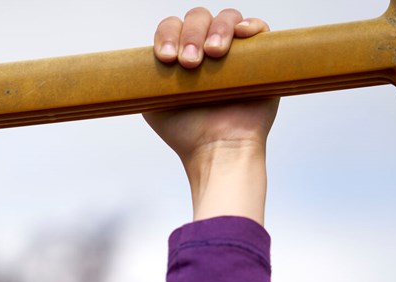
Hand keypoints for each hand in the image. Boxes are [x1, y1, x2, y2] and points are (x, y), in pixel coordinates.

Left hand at [144, 9, 278, 223]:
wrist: (216, 150)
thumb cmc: (185, 133)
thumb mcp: (153, 101)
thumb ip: (146, 76)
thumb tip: (135, 60)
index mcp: (181, 55)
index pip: (172, 27)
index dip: (168, 35)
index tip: (168, 59)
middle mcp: (207, 49)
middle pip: (197, 18)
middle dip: (191, 35)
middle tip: (189, 63)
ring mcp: (235, 52)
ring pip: (226, 18)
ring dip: (217, 30)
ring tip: (214, 55)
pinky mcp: (261, 58)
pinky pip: (258, 29)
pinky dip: (250, 26)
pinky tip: (241, 36)